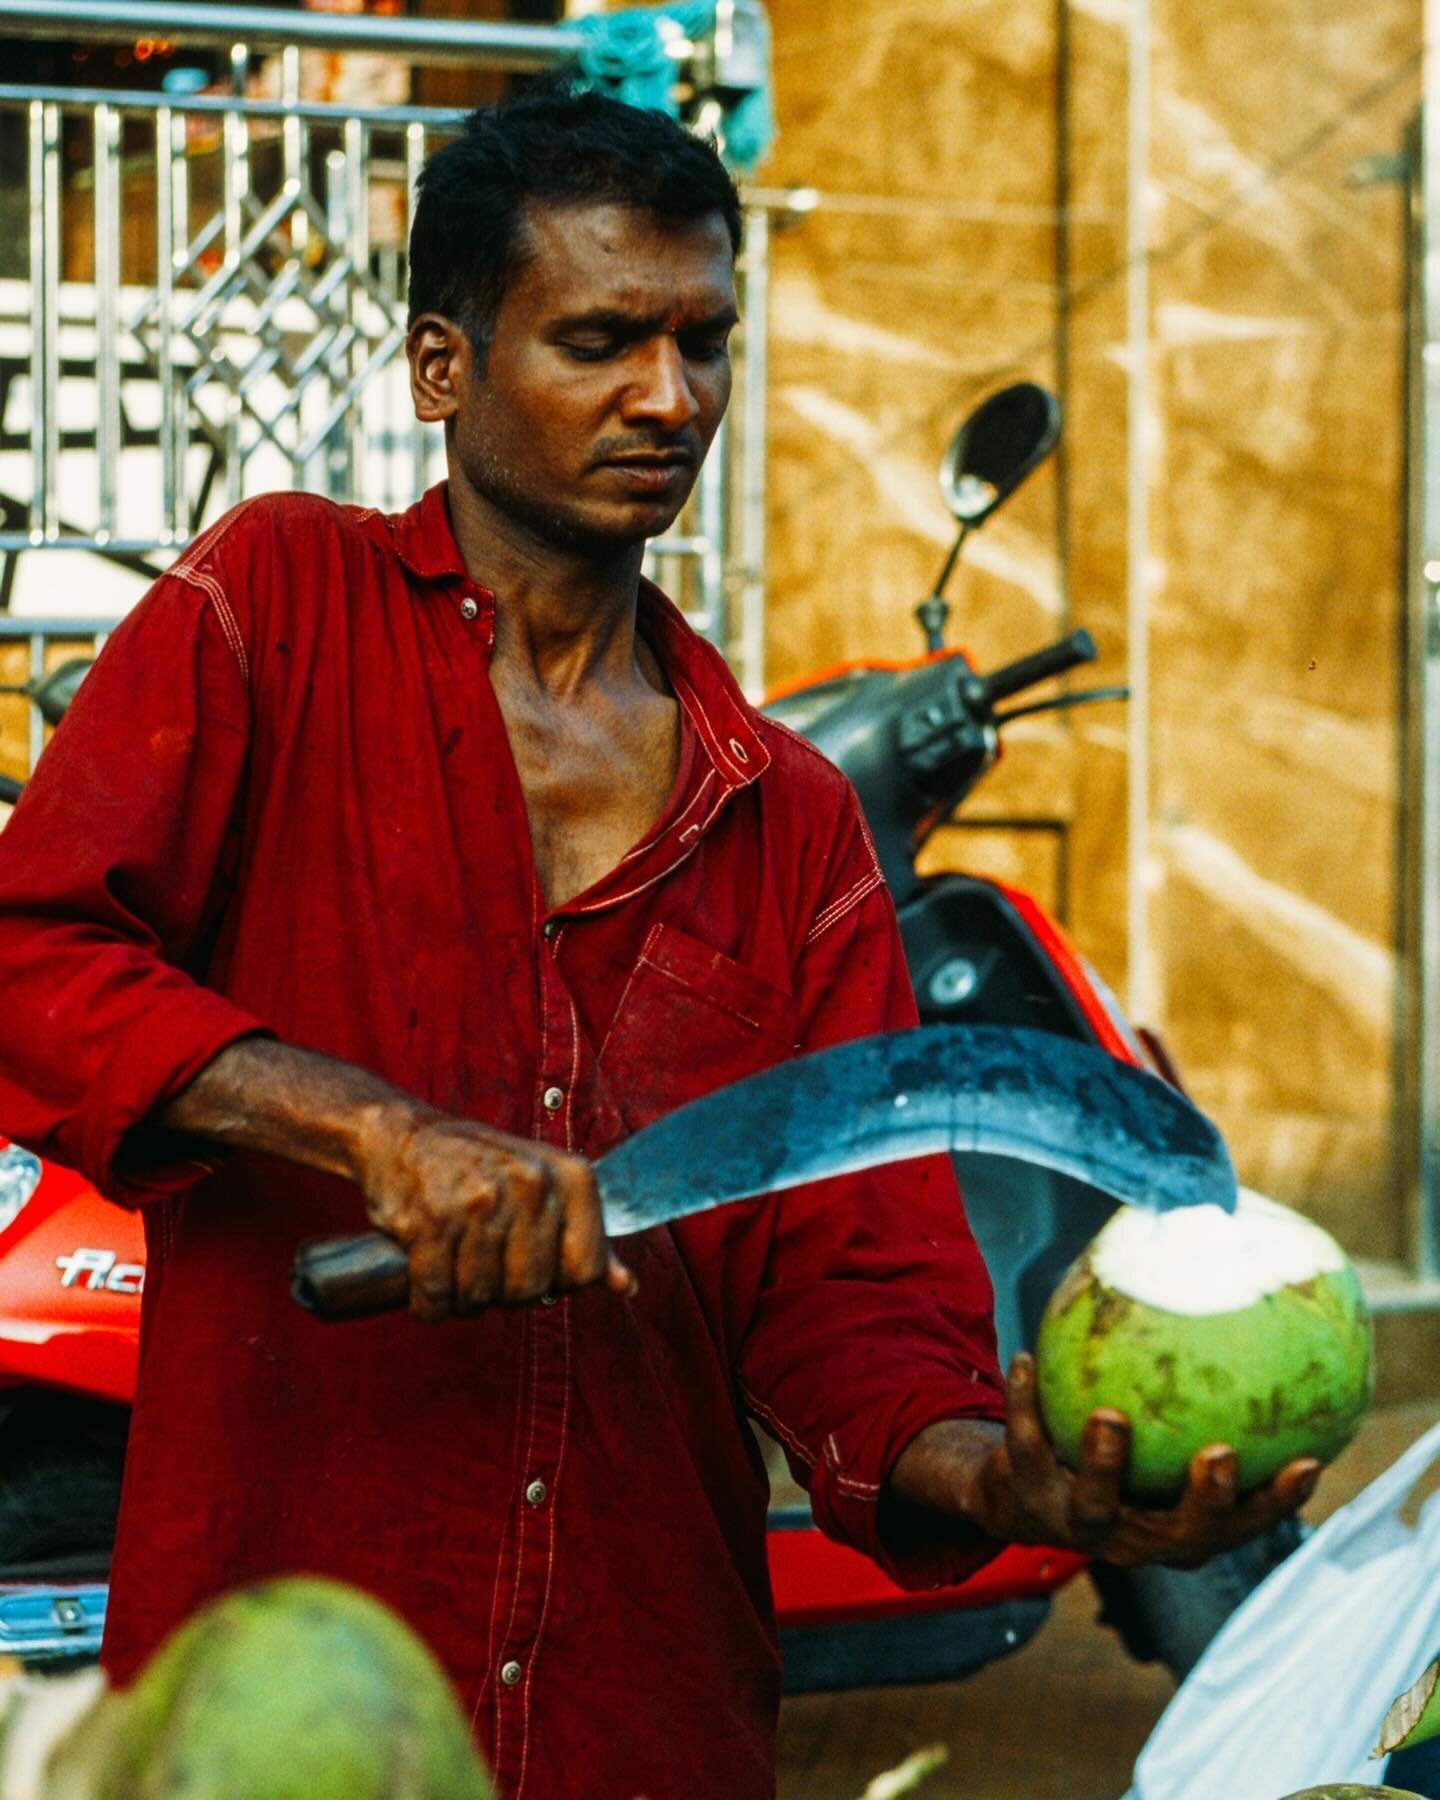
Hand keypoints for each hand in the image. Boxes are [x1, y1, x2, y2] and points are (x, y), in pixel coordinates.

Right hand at [358, 1107, 634, 1322]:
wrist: (400, 1135)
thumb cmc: (478, 1167)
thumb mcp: (544, 1185)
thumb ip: (586, 1235)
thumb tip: (628, 1286)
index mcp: (569, 1176)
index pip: (586, 1268)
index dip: (555, 1280)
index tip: (528, 1261)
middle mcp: (530, 1184)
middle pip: (531, 1289)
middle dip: (503, 1291)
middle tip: (482, 1262)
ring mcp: (479, 1202)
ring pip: (482, 1296)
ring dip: (461, 1296)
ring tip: (452, 1261)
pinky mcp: (430, 1221)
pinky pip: (437, 1295)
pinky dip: (428, 1300)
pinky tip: (424, 1276)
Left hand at [889, 1352, 1320, 1568]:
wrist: (1020, 1493)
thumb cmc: (1115, 1451)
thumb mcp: (1159, 1432)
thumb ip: (1198, 1390)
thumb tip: (1236, 1294)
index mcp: (1181, 1526)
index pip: (1243, 1523)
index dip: (1277, 1502)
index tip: (1308, 1462)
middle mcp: (1137, 1539)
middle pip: (1183, 1537)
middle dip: (1207, 1502)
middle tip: (1221, 1454)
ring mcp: (1080, 1525)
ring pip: (1094, 1507)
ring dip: (1104, 1465)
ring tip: (1110, 1416)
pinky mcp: (1026, 1501)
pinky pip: (1026, 1449)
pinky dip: (1025, 1405)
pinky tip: (1025, 1360)